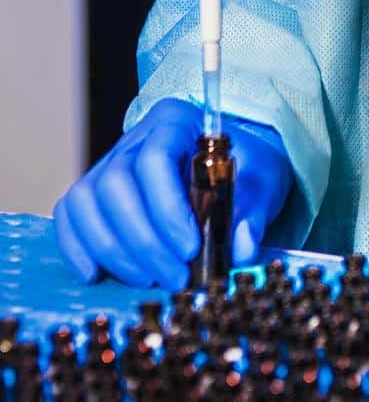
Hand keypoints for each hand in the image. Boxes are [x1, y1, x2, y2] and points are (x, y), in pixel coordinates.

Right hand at [54, 98, 292, 288]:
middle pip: (115, 184)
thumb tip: (240, 248)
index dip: (166, 208)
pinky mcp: (96, 191)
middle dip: (142, 240)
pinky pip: (70, 214)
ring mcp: (110, 163)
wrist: (235, 164)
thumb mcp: (264, 180)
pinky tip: (98, 275)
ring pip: (86, 201)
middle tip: (176, 278)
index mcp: (177, 122)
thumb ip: (255, 212)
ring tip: (149, 280)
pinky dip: (77, 246)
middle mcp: (136, 138)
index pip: (156, 159)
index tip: (190, 249)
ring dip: (113, 250)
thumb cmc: (247, 167)